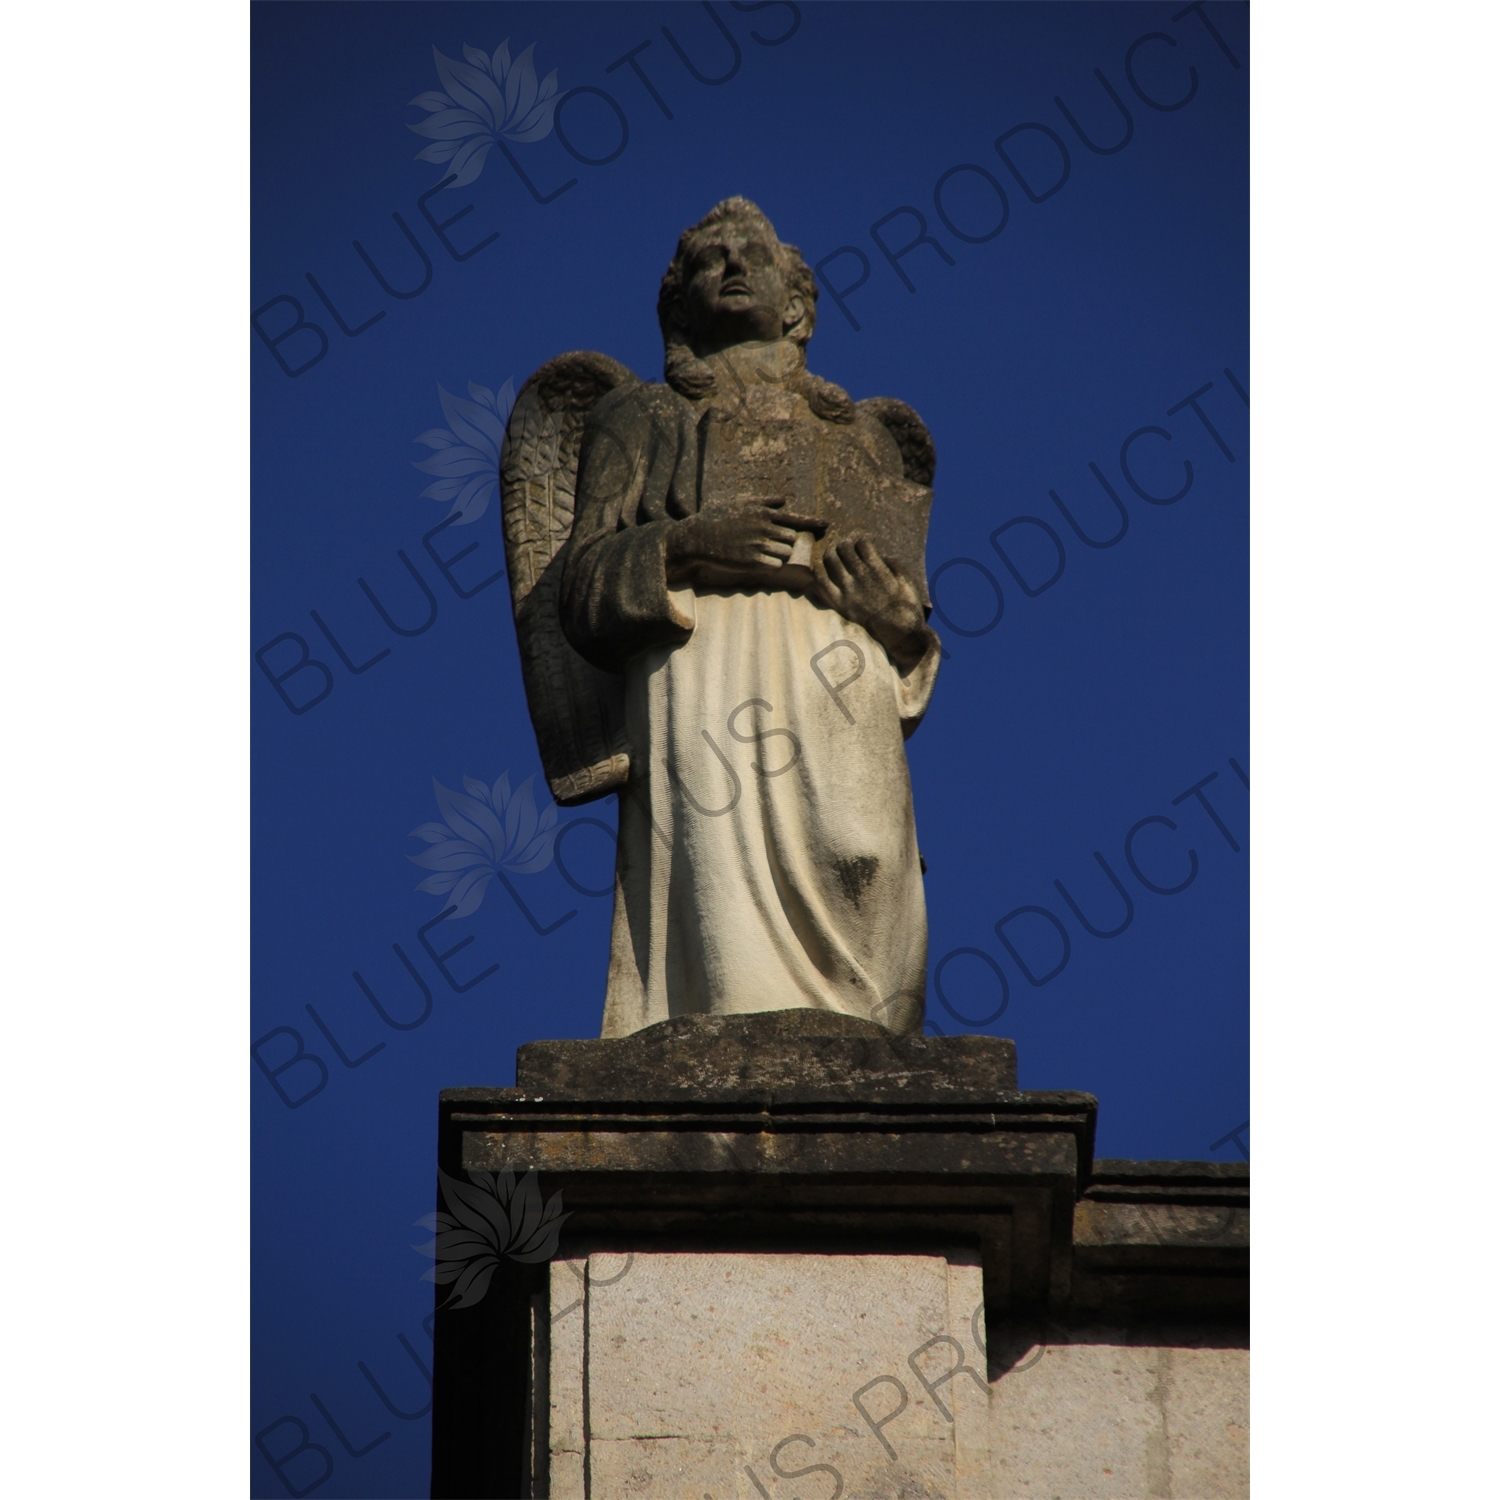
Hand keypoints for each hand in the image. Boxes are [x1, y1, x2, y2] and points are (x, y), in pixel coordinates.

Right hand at [666, 497, 824, 580]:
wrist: (697, 537)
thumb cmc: (716, 519)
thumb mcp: (738, 503)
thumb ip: (763, 502)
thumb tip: (783, 500)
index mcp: (762, 512)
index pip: (794, 517)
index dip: (812, 522)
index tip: (827, 524)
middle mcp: (764, 527)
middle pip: (792, 539)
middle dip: (785, 543)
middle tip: (767, 545)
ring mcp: (759, 544)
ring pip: (786, 554)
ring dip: (778, 556)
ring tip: (760, 554)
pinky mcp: (753, 561)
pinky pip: (776, 566)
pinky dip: (771, 566)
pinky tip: (758, 563)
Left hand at [814, 535, 933, 669]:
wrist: (898, 634)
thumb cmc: (906, 607)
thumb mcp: (907, 581)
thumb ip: (894, 564)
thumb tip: (881, 554)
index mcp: (877, 570)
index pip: (861, 542)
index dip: (861, 537)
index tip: (863, 539)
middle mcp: (860, 578)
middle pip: (844, 547)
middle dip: (846, 541)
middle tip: (848, 544)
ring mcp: (847, 591)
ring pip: (830, 560)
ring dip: (832, 551)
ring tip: (835, 552)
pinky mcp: (839, 604)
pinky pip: (822, 582)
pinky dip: (820, 570)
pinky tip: (824, 568)